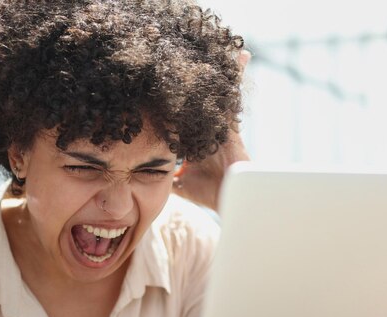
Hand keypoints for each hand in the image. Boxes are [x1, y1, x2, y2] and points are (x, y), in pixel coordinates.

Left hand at [171, 50, 250, 211]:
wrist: (233, 199)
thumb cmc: (210, 192)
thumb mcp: (181, 183)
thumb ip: (167, 177)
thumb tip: (147, 178)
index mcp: (199, 137)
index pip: (185, 114)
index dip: (177, 100)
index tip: (166, 86)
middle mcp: (210, 127)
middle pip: (203, 99)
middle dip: (202, 80)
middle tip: (195, 57)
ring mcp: (221, 124)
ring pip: (218, 92)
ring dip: (223, 70)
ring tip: (227, 47)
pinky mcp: (232, 123)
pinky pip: (232, 95)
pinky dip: (235, 75)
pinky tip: (240, 56)